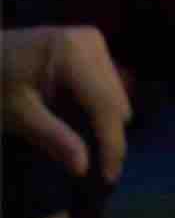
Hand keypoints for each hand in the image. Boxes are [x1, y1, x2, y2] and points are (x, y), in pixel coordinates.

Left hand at [0, 25, 130, 181]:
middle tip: (94, 168)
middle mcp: (90, 41)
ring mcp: (92, 41)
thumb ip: (53, 138)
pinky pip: (106, 85)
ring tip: (79, 142)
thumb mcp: (15, 114)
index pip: (105, 105)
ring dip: (102, 122)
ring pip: (116, 94)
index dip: (111, 143)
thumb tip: (83, 168)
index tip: (110, 177)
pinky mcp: (91, 46)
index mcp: (72, 53)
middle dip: (108, 135)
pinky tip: (74, 119)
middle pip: (116, 100)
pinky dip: (95, 108)